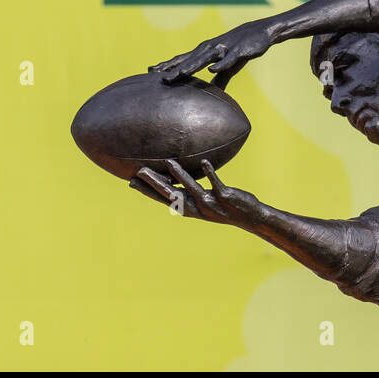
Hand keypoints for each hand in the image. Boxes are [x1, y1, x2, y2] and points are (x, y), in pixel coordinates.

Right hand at [129, 160, 266, 231]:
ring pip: (192, 188)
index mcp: (188, 208)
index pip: (163, 199)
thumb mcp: (200, 201)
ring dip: (181, 175)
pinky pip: (216, 183)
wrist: (247, 216)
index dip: (147, 191)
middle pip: (172, 195)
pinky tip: (205, 162)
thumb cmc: (221, 206)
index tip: (131, 181)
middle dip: (156, 183)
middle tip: (140, 170)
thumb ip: (186, 193)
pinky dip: (210, 173)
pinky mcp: (225, 196)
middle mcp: (196, 207)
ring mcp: (210, 203)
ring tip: (170, 161)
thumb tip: (173, 180)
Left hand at [149, 20, 272, 88]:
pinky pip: (228, 59)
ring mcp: (223, 49)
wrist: (261, 32)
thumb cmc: (241, 49)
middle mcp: (210, 49)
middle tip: (153, 73)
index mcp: (206, 53)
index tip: (149, 72)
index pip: (183, 60)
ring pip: (204, 58)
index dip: (167, 66)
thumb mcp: (229, 67)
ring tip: (178, 74)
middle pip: (188, 59)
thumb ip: (219, 79)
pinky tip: (212, 69)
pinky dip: (220, 64)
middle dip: (171, 67)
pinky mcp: (238, 51)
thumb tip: (213, 94)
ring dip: (191, 66)